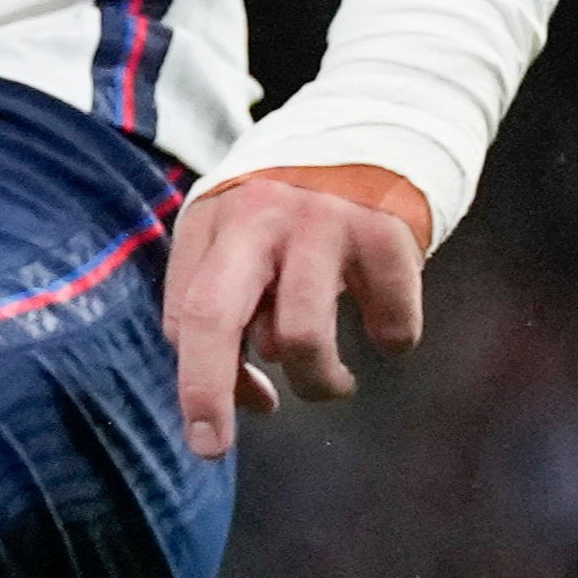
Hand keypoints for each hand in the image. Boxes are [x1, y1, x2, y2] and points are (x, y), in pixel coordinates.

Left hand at [162, 163, 431, 461]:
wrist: (378, 131)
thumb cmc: (294, 217)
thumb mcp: (242, 240)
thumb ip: (231, 310)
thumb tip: (251, 400)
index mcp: (211, 223)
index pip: (185, 319)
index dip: (201, 383)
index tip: (218, 423)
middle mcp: (257, 218)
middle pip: (213, 316)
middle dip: (205, 393)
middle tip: (211, 447)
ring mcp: (323, 223)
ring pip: (300, 339)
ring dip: (318, 383)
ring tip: (330, 382)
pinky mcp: (387, 233)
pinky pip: (390, 326)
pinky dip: (392, 342)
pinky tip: (386, 327)